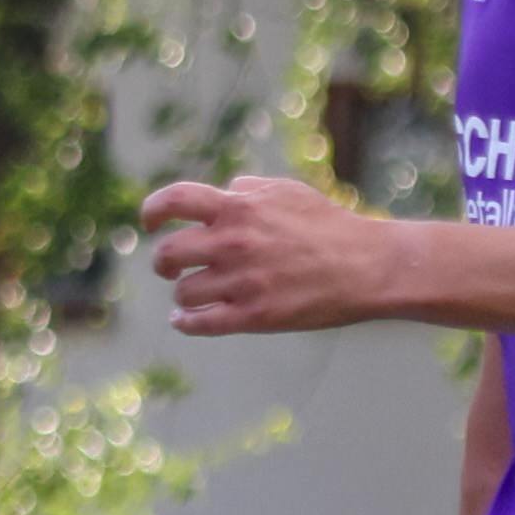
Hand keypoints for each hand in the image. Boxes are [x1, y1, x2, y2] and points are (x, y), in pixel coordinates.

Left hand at [139, 174, 384, 335]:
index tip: (149, 222)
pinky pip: (201, 323)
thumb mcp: (289, 192)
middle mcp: (234, 243)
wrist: (366, 266)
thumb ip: (250, 190)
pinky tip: (183, 320)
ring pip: (184, 291)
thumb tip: (224, 191)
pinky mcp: (253, 316)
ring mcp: (242, 281)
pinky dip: (185, 322)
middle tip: (169, 267)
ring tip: (190, 293)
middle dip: (163, 261)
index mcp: (239, 208)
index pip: (174, 201)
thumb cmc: (329, 226)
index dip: (152, 210)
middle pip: (169, 252)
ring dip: (183, 293)